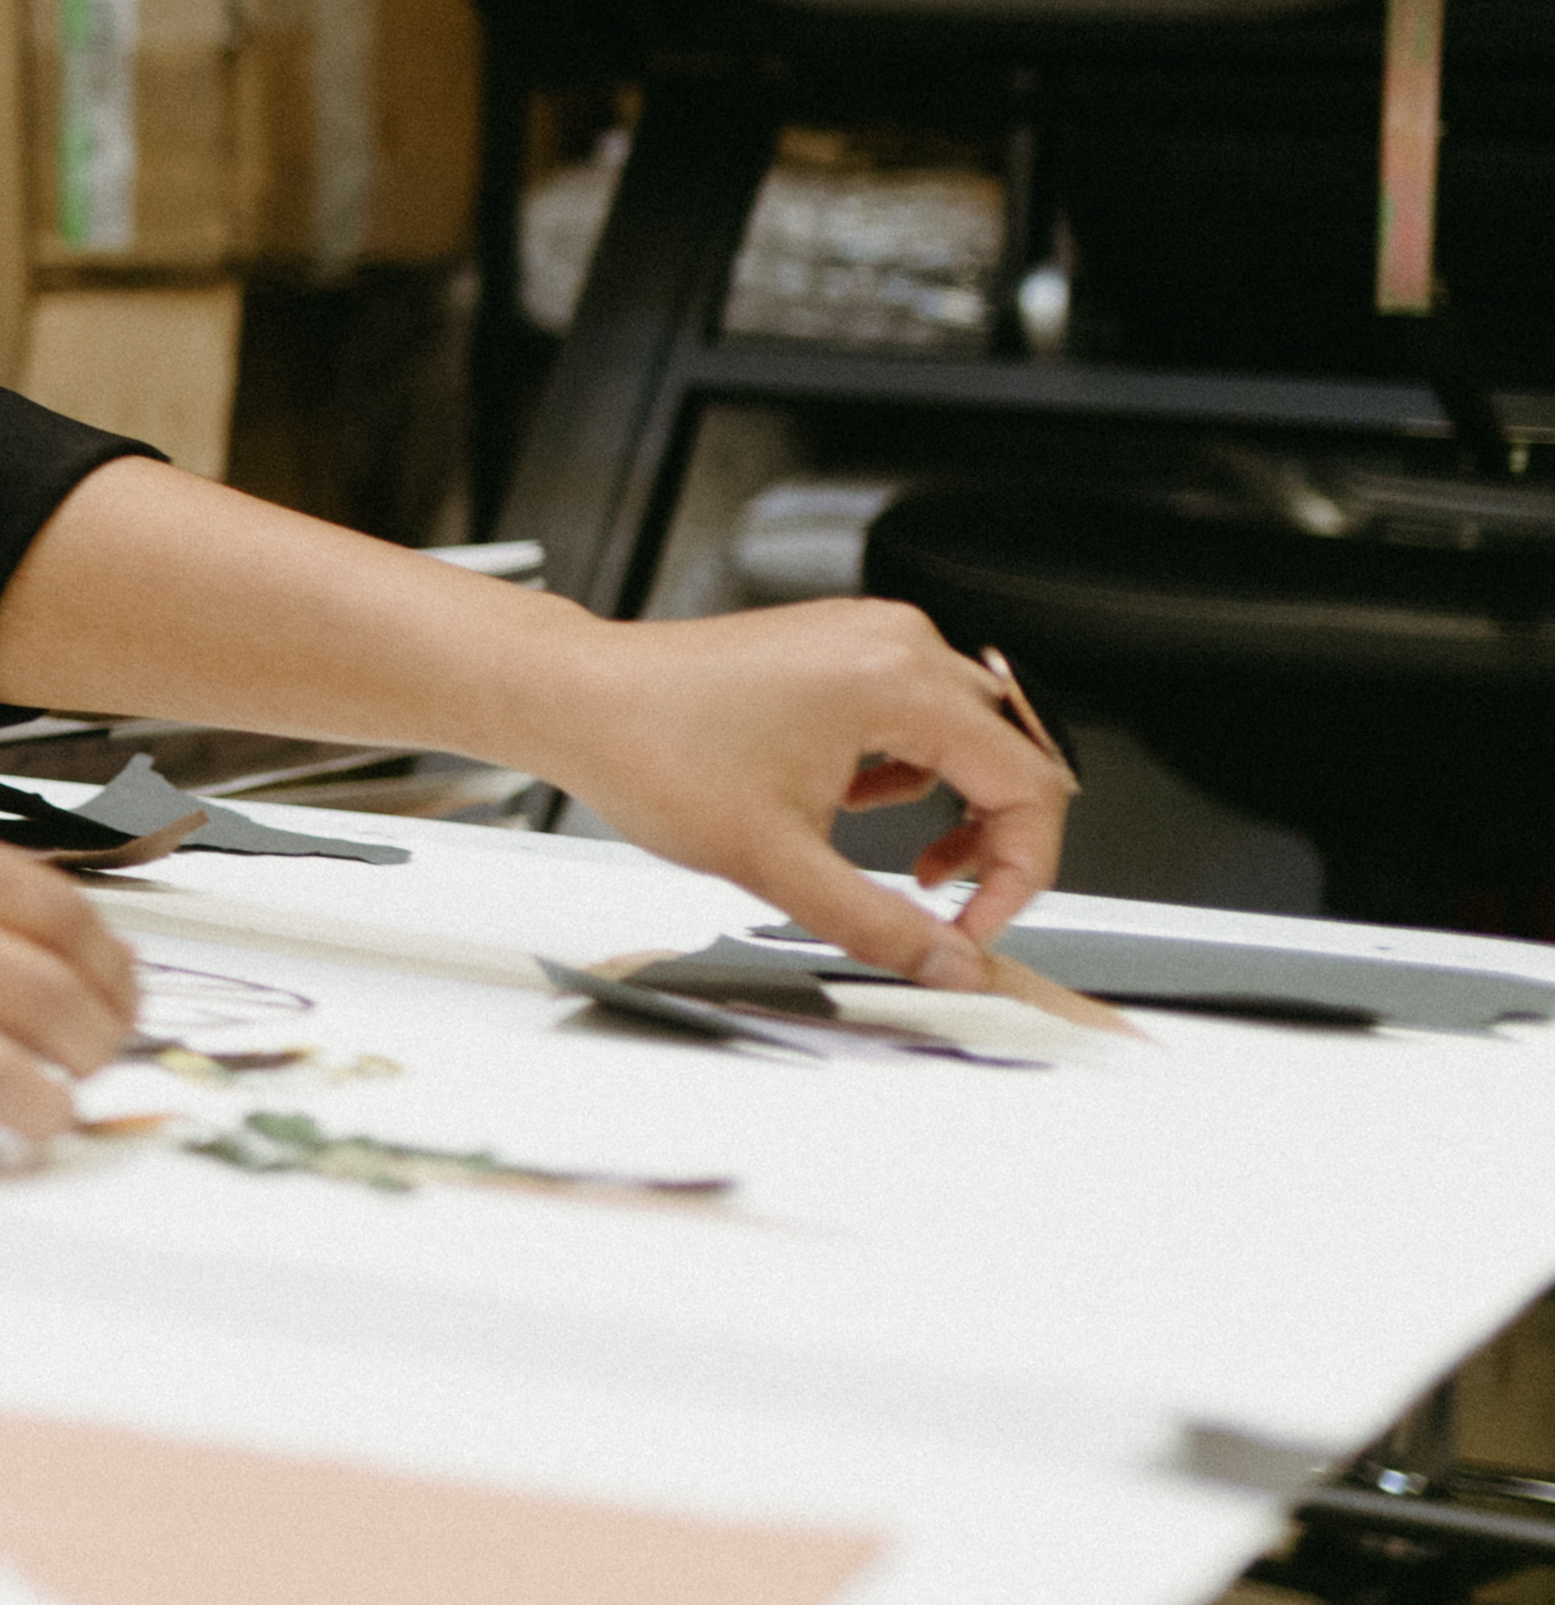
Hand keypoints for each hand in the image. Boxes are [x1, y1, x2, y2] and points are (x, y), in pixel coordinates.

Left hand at [494, 596, 1086, 1007]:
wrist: (575, 698)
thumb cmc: (649, 748)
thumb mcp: (776, 863)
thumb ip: (880, 925)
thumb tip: (951, 966)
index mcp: (897, 681)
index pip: (1028, 786)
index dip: (1018, 873)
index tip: (978, 927)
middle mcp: (895, 643)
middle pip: (1009, 757)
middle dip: (992, 843)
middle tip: (950, 905)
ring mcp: (867, 638)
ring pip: (965, 738)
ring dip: (949, 809)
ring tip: (892, 857)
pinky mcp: (840, 648)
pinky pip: (915, 717)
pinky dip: (903, 774)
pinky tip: (844, 804)